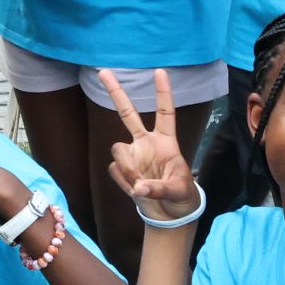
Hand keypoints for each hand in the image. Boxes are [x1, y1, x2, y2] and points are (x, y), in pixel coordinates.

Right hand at [102, 69, 202, 221]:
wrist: (169, 213)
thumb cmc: (181, 195)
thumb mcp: (177, 190)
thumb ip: (158, 188)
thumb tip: (139, 188)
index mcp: (165, 142)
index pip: (165, 112)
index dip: (163, 93)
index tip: (159, 71)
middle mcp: (145, 143)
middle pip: (128, 113)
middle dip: (116, 92)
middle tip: (104, 71)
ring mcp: (132, 155)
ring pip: (117, 149)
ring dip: (127, 168)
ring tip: (139, 185)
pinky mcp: (121, 169)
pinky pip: (114, 170)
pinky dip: (124, 182)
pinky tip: (135, 189)